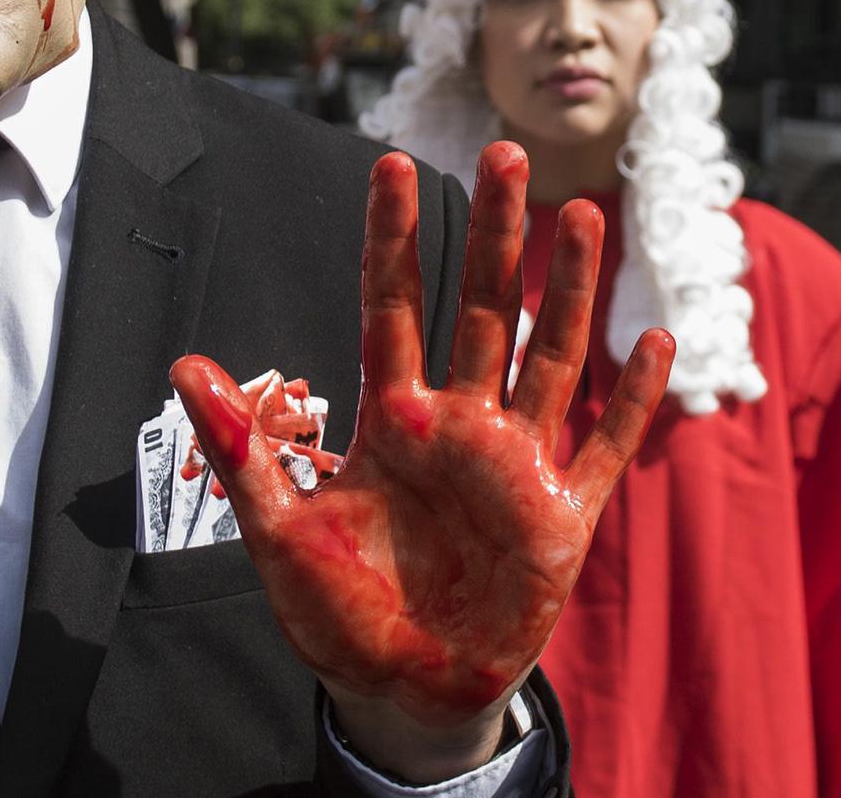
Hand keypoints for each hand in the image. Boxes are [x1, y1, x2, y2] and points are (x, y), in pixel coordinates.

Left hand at [171, 143, 672, 780]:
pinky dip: (632, 402)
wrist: (399, 689)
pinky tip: (657, 342)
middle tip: (507, 150)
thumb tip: (183, 363)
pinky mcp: (560, 521)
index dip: (392, 238)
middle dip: (495, 234)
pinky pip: (602, 449)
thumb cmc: (336, 609)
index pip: (391, 305)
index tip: (392, 163)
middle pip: (482, 309)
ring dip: (571, 291)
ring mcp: (514, 467)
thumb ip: (242, 444)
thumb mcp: (276, 528)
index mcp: (392, 417)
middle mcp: (458, 425)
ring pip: (551, 358)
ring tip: (586, 216)